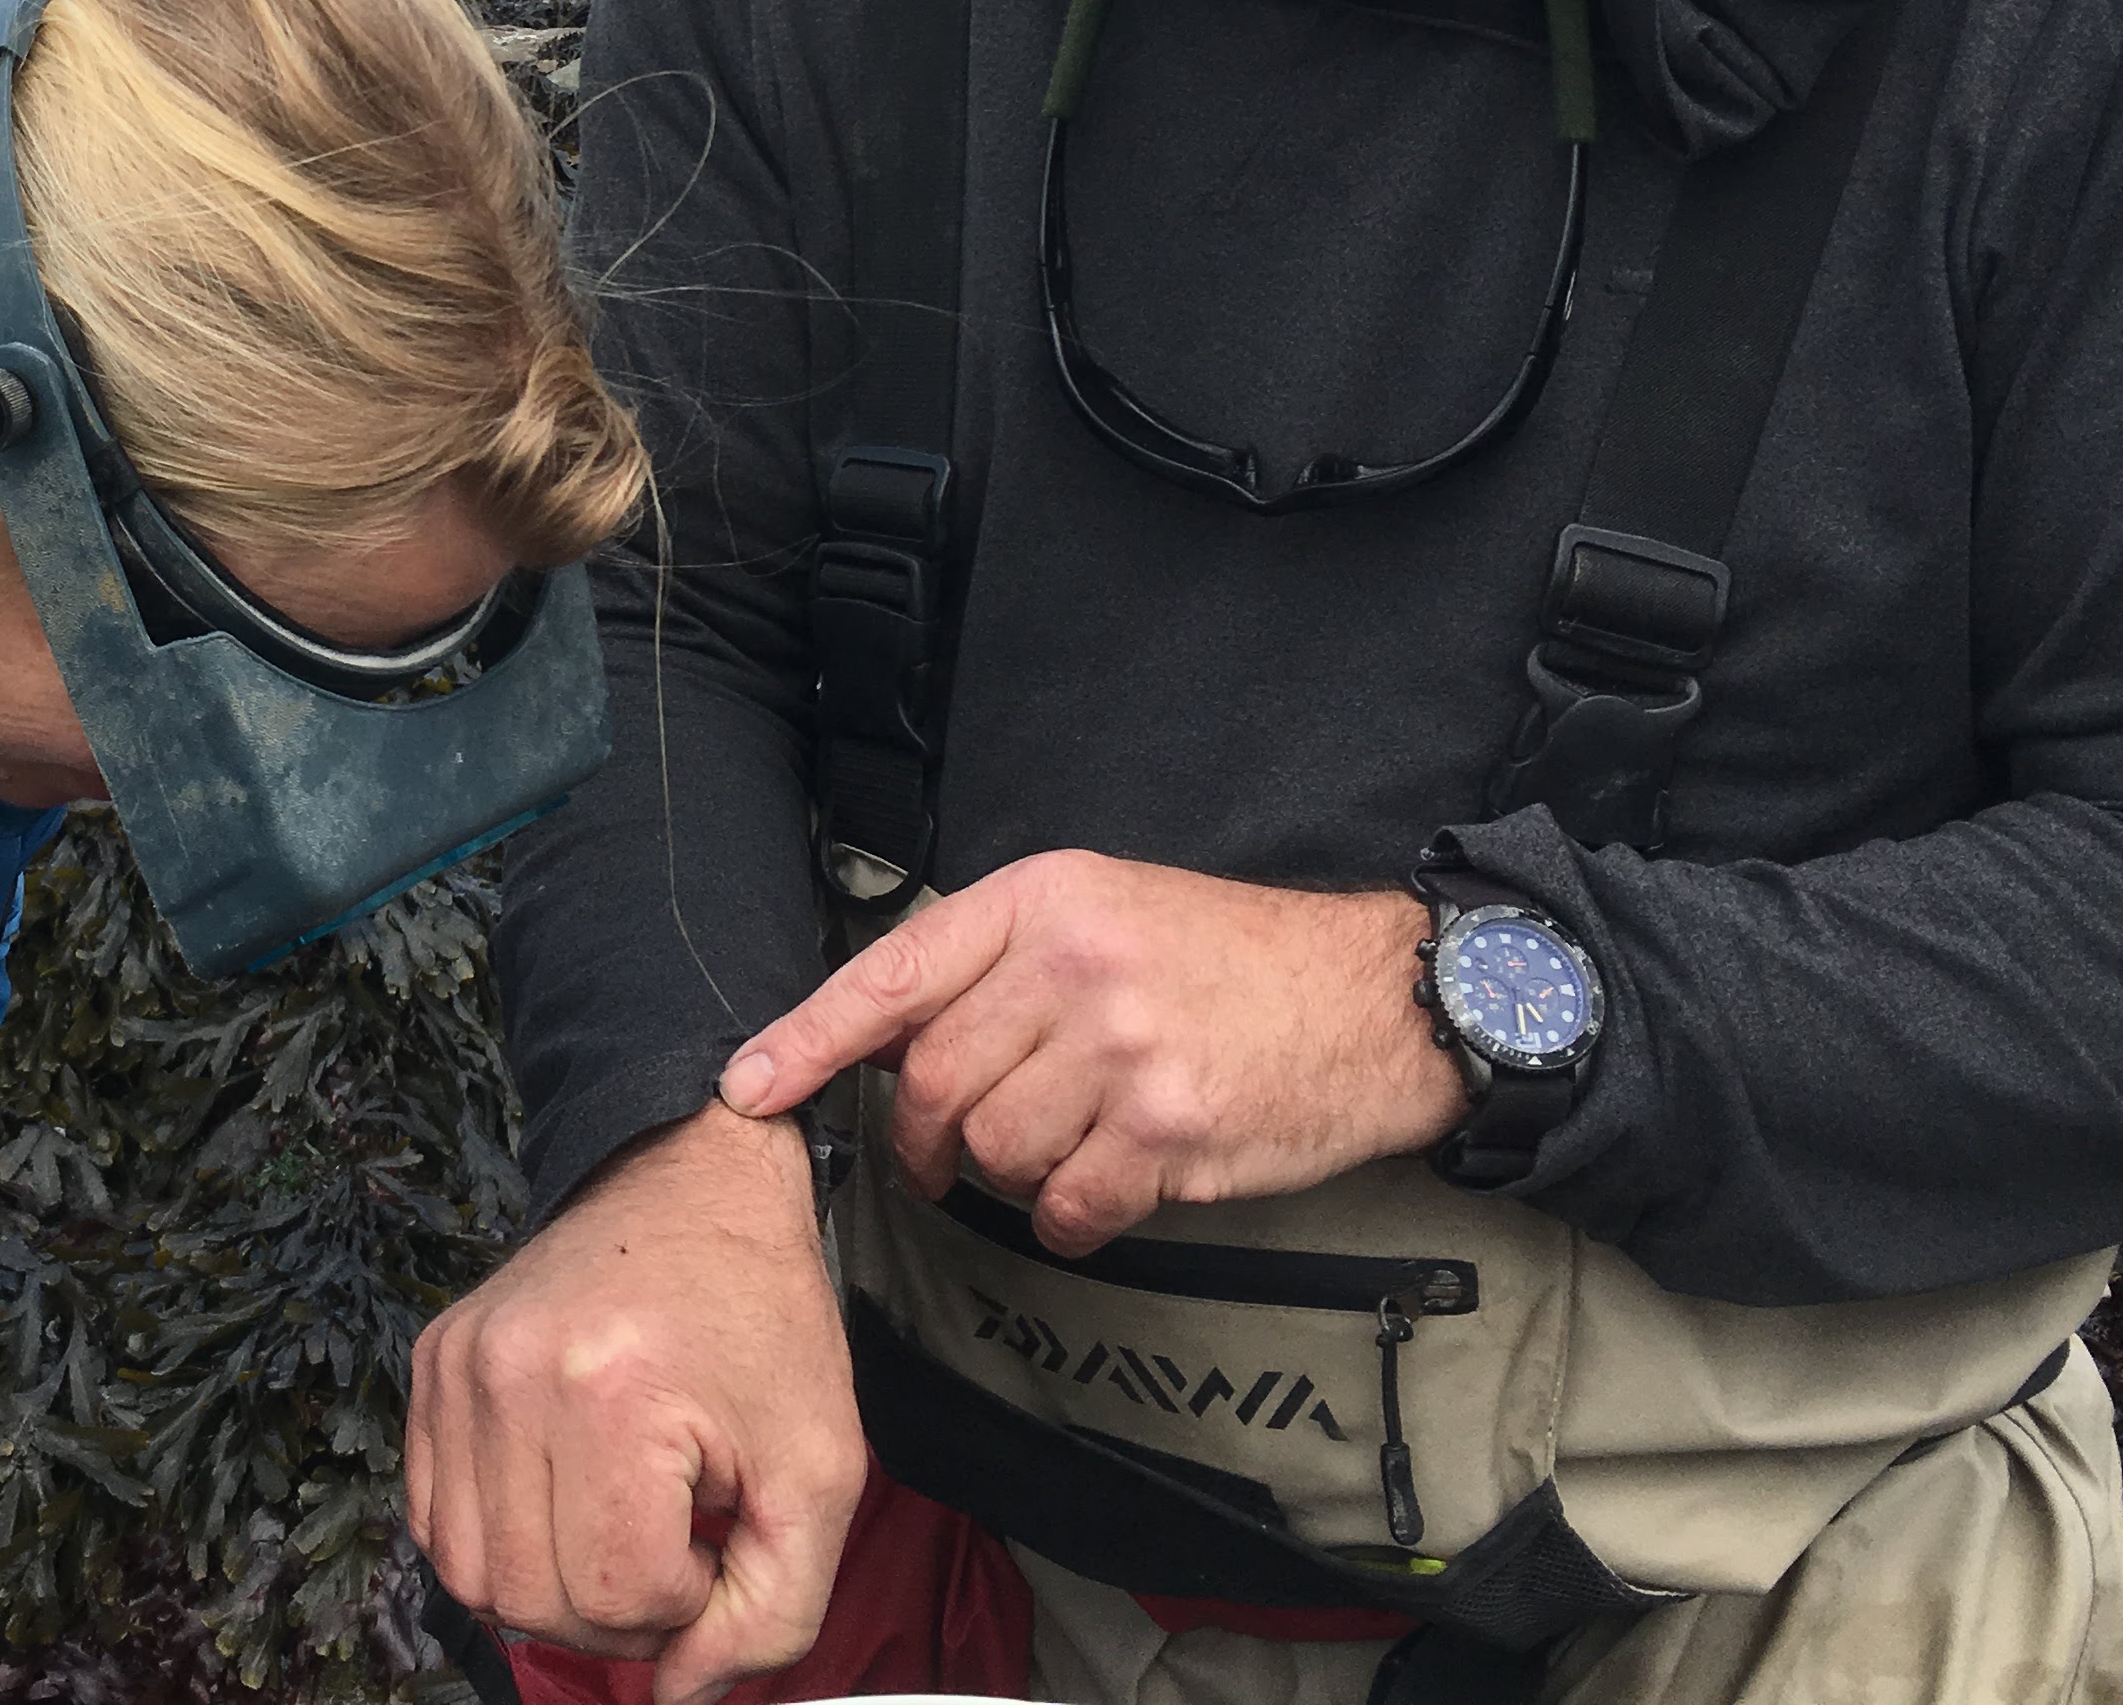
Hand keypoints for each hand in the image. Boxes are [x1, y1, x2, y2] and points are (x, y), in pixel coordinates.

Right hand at [409, 1103, 866, 1704]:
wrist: (691, 1180)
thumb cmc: (763, 1315)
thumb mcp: (820, 1469)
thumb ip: (774, 1612)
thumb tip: (682, 1696)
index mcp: (613, 1393)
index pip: (620, 1594)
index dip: (685, 1598)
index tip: (718, 1534)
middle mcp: (511, 1377)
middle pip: (536, 1599)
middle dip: (618, 1606)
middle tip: (673, 1543)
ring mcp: (456, 1369)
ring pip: (474, 1578)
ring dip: (553, 1587)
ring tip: (617, 1525)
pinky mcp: (431, 1365)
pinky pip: (434, 1522)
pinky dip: (496, 1545)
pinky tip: (561, 1504)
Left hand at [717, 852, 1467, 1255]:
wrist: (1376, 997)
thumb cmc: (1233, 958)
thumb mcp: (1106, 911)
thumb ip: (1003, 961)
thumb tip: (892, 1036)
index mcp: (1043, 900)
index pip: (891, 972)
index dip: (805, 1037)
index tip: (746, 1086)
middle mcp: (1074, 966)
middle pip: (932, 1081)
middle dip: (920, 1138)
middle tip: (939, 1158)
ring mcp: (1122, 1051)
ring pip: (991, 1152)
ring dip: (1008, 1176)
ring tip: (1061, 1152)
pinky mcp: (1168, 1132)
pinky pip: (1066, 1209)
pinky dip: (1069, 1221)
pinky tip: (1105, 1193)